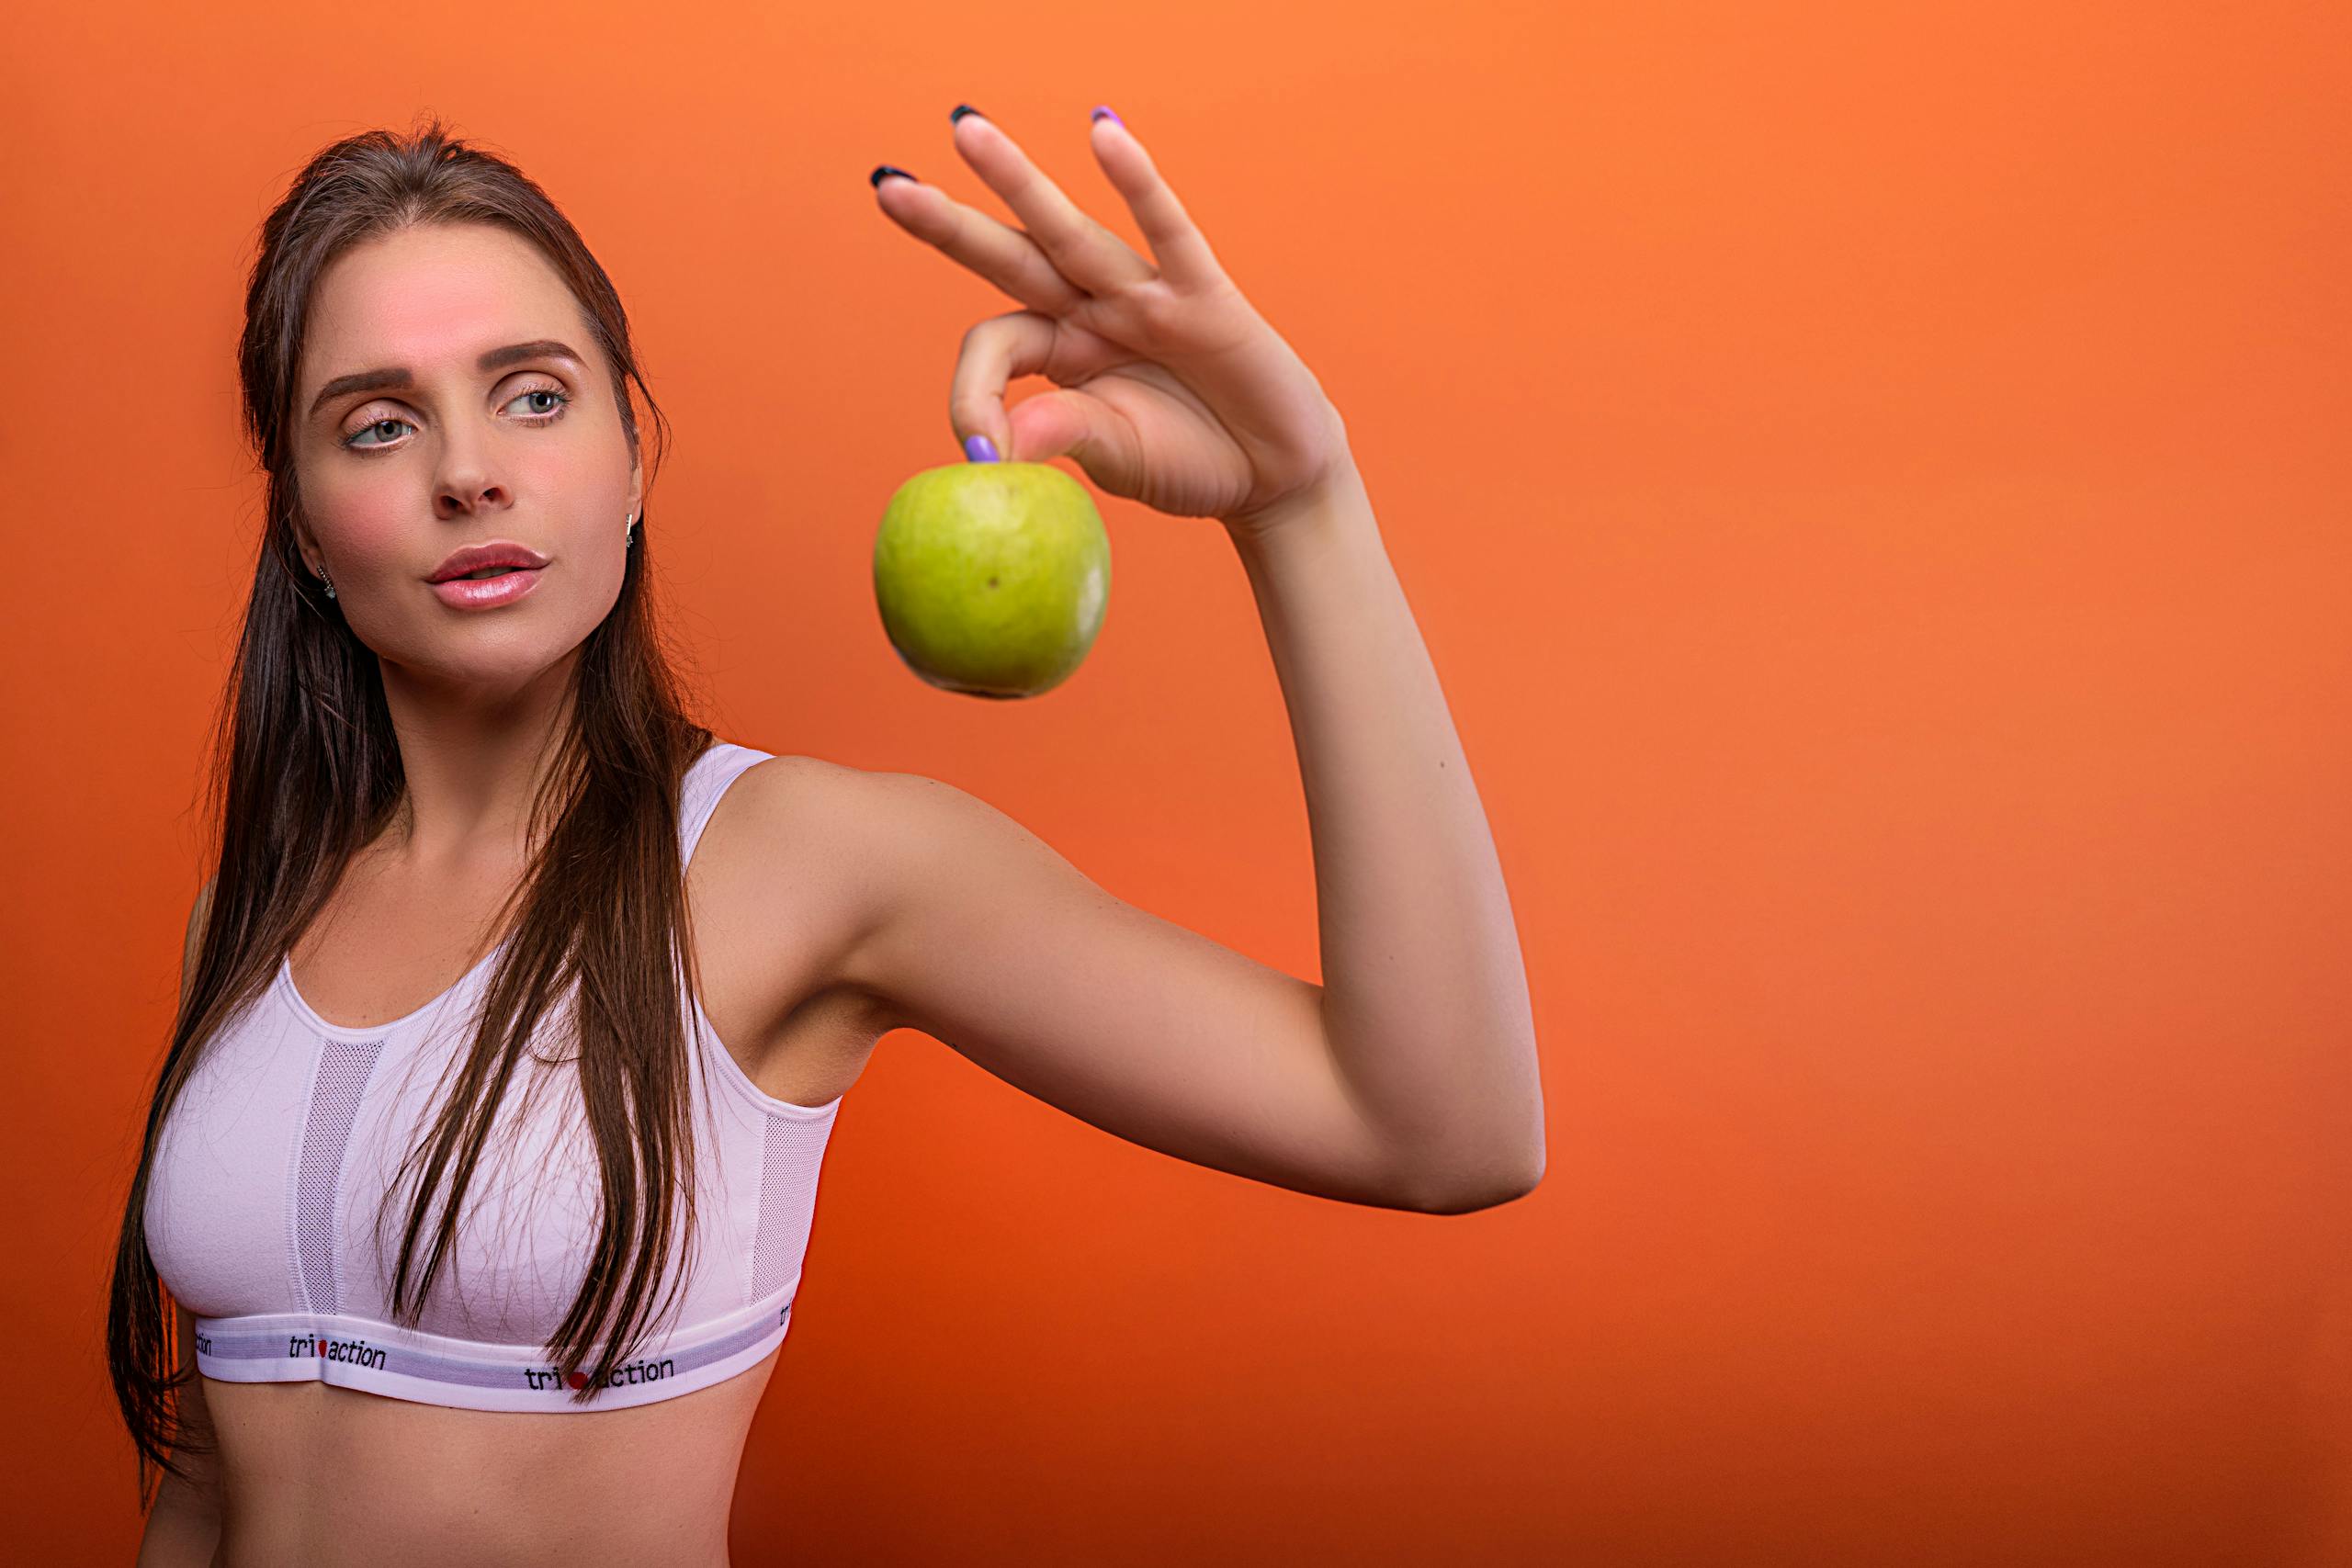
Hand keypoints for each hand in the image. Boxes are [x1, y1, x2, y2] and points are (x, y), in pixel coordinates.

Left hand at [873, 107, 1353, 536]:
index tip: (977, 448)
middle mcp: (1093, 309)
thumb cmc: (1190, 459)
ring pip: (1069, 233)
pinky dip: (1138, 183)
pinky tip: (1104, 133)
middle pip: (1010, 257)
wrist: (1274, 472)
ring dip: (1016, 181)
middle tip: (887, 187)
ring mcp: (1145, 295)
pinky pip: (1166, 231)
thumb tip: (994, 448)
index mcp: (1061, 350)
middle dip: (949, 224)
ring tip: (965, 131)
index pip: (994, 345)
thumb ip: (1058, 436)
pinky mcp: (1204, 294)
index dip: (973, 393)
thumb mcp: (1115, 455)